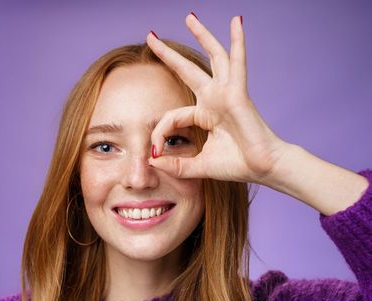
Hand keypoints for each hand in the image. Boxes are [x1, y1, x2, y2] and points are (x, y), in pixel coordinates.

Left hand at [146, 14, 289, 184]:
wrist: (263, 169)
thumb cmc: (237, 165)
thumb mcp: (196, 166)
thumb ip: (175, 165)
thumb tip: (150, 160)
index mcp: (205, 114)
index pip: (172, 116)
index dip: (159, 133)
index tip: (155, 151)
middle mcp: (214, 99)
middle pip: (188, 69)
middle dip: (168, 54)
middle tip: (150, 36)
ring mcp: (227, 93)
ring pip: (213, 56)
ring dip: (202, 35)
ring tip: (190, 17)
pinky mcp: (238, 92)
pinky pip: (237, 62)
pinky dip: (238, 41)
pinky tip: (237, 21)